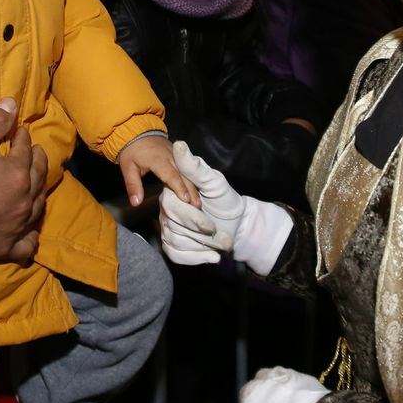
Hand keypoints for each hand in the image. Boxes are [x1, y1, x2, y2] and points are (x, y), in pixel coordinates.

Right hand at [0, 97, 46, 264]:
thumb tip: (12, 101)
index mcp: (18, 174)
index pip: (26, 150)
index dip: (23, 139)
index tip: (20, 133)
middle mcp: (24, 201)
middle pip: (39, 177)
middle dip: (38, 161)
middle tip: (36, 153)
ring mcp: (17, 226)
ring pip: (37, 208)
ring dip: (38, 193)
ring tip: (36, 185)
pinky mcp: (6, 248)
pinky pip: (27, 245)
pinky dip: (30, 237)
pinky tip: (30, 231)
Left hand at [117, 134, 197, 208]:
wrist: (137, 130)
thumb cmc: (132, 151)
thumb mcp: (127, 168)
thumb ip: (133, 186)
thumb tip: (136, 203)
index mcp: (158, 160)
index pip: (171, 175)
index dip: (179, 187)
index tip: (186, 200)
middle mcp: (170, 156)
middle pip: (184, 175)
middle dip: (191, 190)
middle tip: (196, 205)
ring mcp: (176, 154)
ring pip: (188, 171)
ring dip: (194, 186)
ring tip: (198, 201)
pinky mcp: (178, 154)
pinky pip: (187, 167)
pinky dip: (192, 179)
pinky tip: (196, 189)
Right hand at [158, 140, 244, 263]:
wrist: (236, 224)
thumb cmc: (226, 200)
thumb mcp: (215, 182)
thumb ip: (195, 167)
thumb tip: (179, 144)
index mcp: (173, 191)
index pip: (173, 207)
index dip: (192, 218)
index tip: (211, 225)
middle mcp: (166, 209)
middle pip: (173, 227)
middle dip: (200, 234)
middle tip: (220, 234)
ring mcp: (167, 228)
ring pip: (176, 243)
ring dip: (202, 247)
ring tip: (219, 244)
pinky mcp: (172, 246)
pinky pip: (176, 255)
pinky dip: (196, 257)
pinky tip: (211, 256)